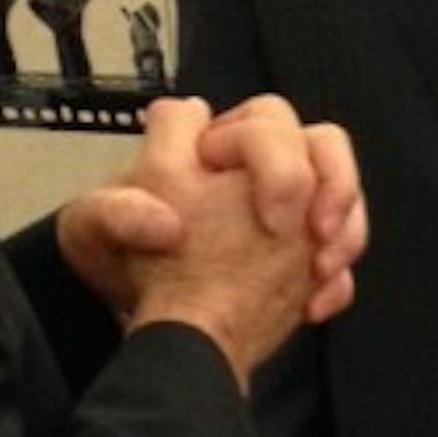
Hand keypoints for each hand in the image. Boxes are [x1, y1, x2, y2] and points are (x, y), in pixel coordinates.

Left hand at [106, 96, 316, 385]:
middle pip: (321, 145)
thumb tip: (164, 220)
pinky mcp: (301, 255)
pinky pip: (341, 255)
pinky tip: (312, 306)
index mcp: (212, 148)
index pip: (262, 120)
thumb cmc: (115, 257)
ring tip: (321, 270)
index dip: (270, 153)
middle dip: (332, 184)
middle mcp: (257, 170)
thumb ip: (114, 212)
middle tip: (316, 230)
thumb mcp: (90, 230)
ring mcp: (288, 211)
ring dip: (346, 231)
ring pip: (342, 195)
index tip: (267, 210)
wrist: (138, 316)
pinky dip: (336, 281)